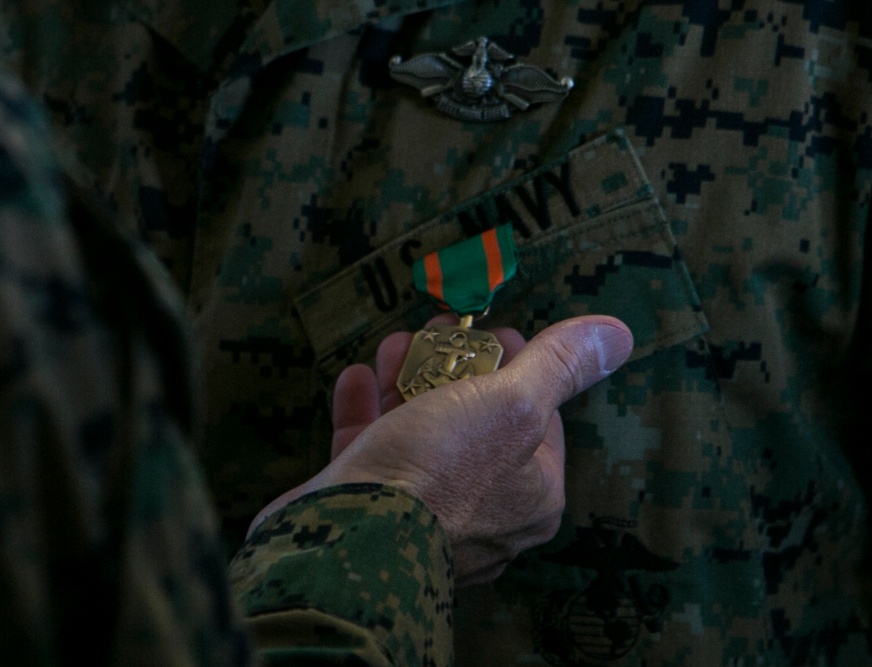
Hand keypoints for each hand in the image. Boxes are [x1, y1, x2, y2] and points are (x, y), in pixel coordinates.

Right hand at [249, 315, 632, 585]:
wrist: (346, 538)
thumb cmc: (440, 473)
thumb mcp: (510, 404)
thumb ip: (559, 365)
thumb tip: (616, 333)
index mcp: (533, 496)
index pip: (539, 418)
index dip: (516, 366)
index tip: (490, 333)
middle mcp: (485, 515)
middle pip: (474, 420)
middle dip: (452, 367)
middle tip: (437, 330)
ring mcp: (423, 517)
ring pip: (420, 434)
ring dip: (406, 381)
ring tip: (394, 345)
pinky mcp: (370, 514)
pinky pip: (372, 454)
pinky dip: (364, 412)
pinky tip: (356, 379)